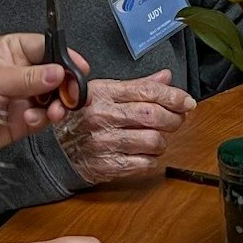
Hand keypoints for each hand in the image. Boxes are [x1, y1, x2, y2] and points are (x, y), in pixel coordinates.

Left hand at [0, 34, 90, 150]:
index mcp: (11, 51)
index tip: (80, 67)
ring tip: (53, 111)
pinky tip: (31, 119)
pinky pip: (41, 119)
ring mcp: (21, 98)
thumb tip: (59, 72)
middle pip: (55, 76)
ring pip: (52, 99)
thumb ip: (29, 77)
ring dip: (57, 106)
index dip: (65, 57)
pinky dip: (42, 120)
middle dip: (66, 86)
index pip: (46, 48)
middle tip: (72, 95)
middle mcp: (19, 73)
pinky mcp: (19, 121)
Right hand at [55, 72, 195, 184]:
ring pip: (153, 141)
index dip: (174, 96)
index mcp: (103, 94)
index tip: (187, 102)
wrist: (56, 151)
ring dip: (162, 141)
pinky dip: (152, 159)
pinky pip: (145, 163)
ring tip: (156, 139)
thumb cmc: (82, 119)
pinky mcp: (108, 165)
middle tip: (177, 120)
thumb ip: (137, 86)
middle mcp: (103, 116)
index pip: (148, 91)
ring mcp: (105, 142)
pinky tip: (145, 153)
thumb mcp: (103, 94)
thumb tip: (166, 78)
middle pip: (154, 115)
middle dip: (174, 118)